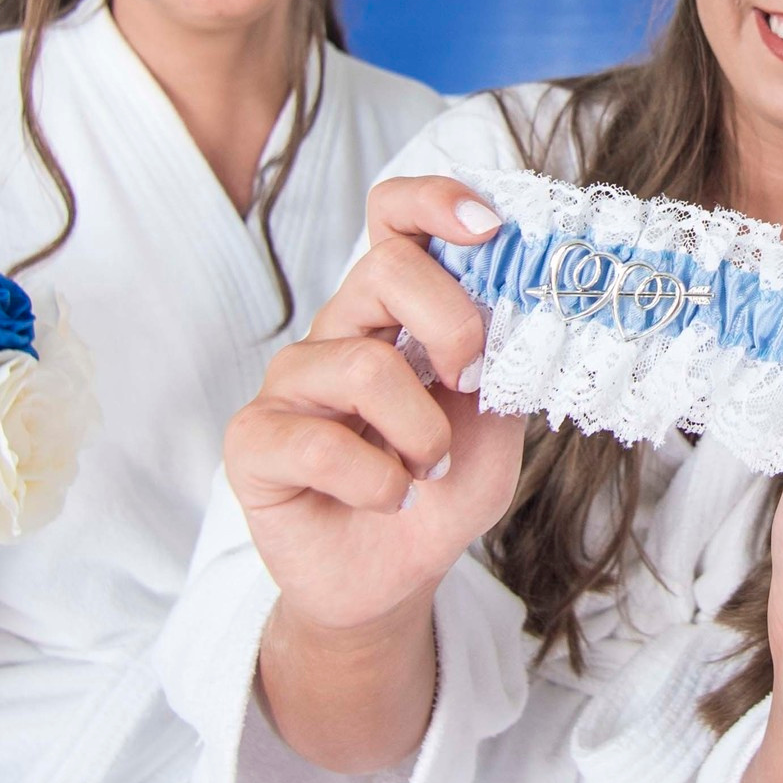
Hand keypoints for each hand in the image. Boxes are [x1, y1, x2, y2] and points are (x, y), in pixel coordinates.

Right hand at [225, 175, 526, 642]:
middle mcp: (338, 331)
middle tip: (469, 382)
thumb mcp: (496, 426)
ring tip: (425, 470)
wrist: (393, 580)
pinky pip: (320, 443)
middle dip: (453, 326)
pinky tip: (386, 499)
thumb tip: (528, 312)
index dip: (436, 203)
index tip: (490, 229)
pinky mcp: (254, 440)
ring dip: (422, 434)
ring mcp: (290, 382)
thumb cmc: (439, 491)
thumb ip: (505, 364)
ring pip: (364, 366)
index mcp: (394, 312)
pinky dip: (377, 482)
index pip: (394, 220)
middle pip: (386, 269)